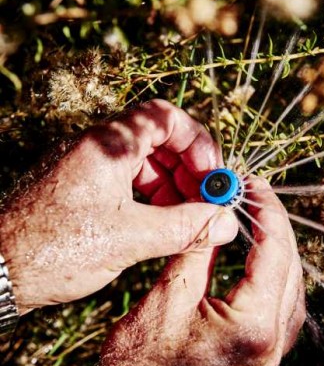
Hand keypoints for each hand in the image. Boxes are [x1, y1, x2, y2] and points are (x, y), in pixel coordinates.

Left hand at [0, 100, 238, 314]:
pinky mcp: (78, 191)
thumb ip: (184, 227)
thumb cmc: (54, 248)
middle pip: (157, 141)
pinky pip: (123, 185)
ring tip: (185, 221)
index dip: (197, 142)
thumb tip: (226, 222)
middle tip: (205, 202)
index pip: (165, 117)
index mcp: (108, 146)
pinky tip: (158, 228)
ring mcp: (85, 169)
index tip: (211, 176)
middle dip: (187, 170)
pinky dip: (147, 201)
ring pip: (141, 165)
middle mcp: (96, 149)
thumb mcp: (129, 238)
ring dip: (170, 188)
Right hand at [99, 177, 304, 365]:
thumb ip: (199, 252)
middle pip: (291, 273)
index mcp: (255, 328)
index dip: (268, 212)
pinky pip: (280, 320)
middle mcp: (273, 349)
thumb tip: (218, 214)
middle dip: (275, 231)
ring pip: (291, 297)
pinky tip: (252, 271)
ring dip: (277, 258)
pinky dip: (271, 286)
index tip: (255, 186)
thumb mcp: (166, 300)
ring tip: (255, 228)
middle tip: (253, 201)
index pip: (277, 253)